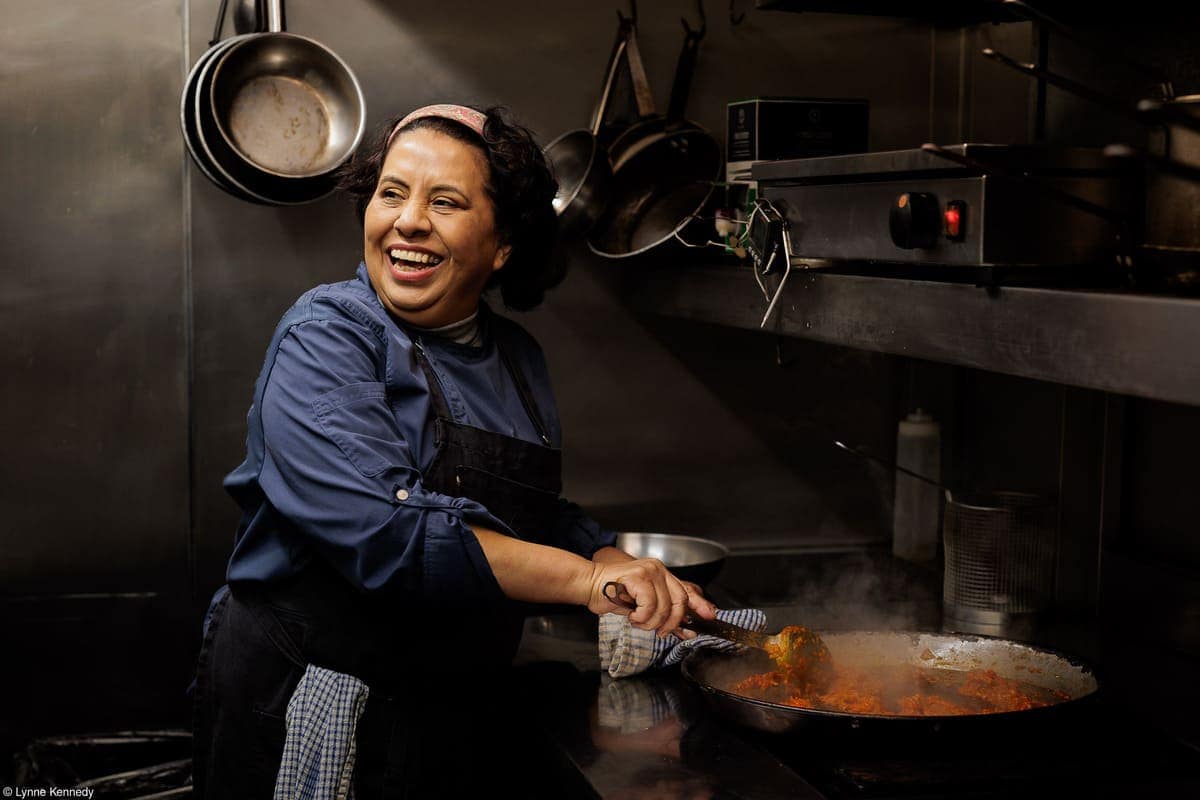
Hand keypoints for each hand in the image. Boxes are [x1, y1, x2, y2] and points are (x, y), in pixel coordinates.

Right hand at [586, 560, 717, 636]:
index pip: (686, 591)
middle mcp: (658, 570)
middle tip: (660, 632)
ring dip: (650, 622)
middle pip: (679, 601)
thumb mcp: (641, 607)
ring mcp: (649, 571)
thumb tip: (682, 630)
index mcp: (661, 575)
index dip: (699, 605)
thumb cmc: (612, 595)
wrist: (589, 584)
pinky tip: (631, 614)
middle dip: (671, 623)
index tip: (710, 616)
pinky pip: (649, 605)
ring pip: (663, 607)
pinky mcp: (638, 575)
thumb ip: (662, 615)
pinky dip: (641, 616)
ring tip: (637, 621)